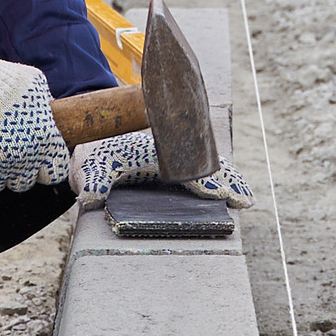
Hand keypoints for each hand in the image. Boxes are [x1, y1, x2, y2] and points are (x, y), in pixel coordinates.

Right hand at [0, 52, 66, 194]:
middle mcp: (23, 160)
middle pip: (24, 182)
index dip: (45, 165)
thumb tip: (50, 113)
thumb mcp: (34, 84)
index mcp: (45, 141)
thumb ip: (46, 105)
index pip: (55, 173)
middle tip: (5, 150)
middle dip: (17, 169)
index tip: (36, 158)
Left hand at [70, 130, 255, 208]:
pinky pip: (204, 168)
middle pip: (205, 166)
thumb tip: (91, 199)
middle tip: (245, 201)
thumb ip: (92, 183)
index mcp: (154, 155)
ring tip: (247, 200)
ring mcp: (175, 158)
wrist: (95, 134)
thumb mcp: (89, 168)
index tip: (217, 192)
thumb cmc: (95, 155)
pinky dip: (222, 177)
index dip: (201, 182)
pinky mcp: (176, 163)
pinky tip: (233, 191)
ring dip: (230, 180)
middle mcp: (169, 155)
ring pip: (210, 166)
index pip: (183, 169)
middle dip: (227, 182)